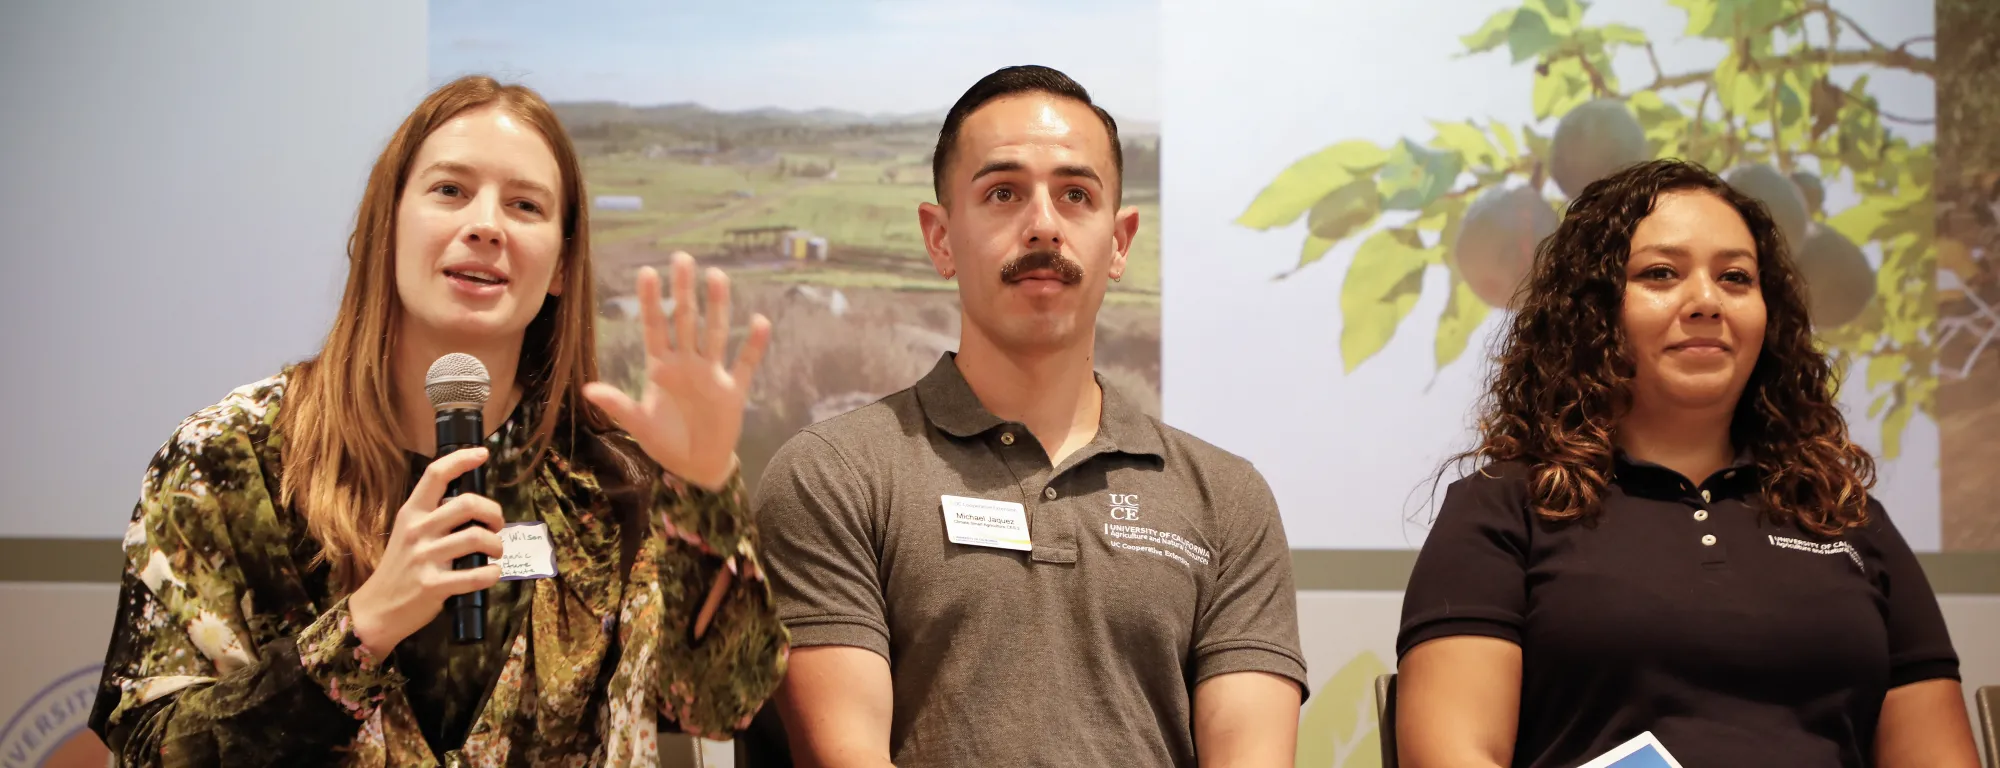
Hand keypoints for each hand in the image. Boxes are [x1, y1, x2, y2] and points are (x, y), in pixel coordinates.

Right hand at [349, 447, 503, 658]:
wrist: (377, 609)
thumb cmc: (400, 568)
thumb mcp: (407, 533)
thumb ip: (433, 516)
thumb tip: (473, 504)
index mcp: (411, 513)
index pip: (435, 475)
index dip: (461, 459)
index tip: (482, 454)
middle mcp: (417, 530)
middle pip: (468, 504)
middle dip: (494, 512)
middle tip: (496, 525)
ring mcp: (425, 558)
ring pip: (477, 538)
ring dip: (496, 545)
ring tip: (495, 552)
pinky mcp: (433, 585)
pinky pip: (477, 575)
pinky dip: (492, 574)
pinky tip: (490, 573)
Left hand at [583, 252, 770, 490]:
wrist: (696, 466)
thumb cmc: (665, 442)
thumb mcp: (638, 424)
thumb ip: (617, 405)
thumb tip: (587, 389)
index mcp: (661, 368)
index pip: (655, 327)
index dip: (650, 302)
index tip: (646, 272)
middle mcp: (687, 364)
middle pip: (685, 321)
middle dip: (683, 291)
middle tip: (682, 258)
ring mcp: (711, 375)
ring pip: (715, 333)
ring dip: (717, 306)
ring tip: (717, 276)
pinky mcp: (733, 391)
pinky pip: (745, 364)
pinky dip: (754, 345)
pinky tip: (760, 321)